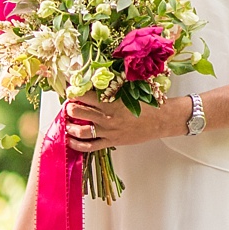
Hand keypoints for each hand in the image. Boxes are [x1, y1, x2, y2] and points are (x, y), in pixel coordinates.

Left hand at [64, 96, 187, 152]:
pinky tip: (70, 140)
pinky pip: (89, 146)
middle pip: (78, 112)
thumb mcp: (130, 92)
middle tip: (67, 106)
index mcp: (111, 101)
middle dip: (69, 108)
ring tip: (66, 123)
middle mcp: (107, 116)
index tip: (70, 91)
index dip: (74, 93)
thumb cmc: (148, 104)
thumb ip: (113, 89)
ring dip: (69, 127)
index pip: (85, 95)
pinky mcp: (111, 142)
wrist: (162, 120)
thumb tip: (96, 83)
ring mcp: (108, 131)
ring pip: (80, 130)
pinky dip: (77, 145)